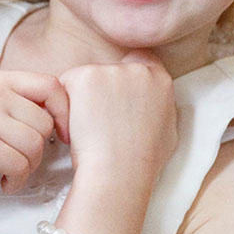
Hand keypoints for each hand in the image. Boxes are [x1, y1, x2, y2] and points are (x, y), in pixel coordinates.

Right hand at [0, 70, 69, 196]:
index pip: (50, 85)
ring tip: (10, 171)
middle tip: (21, 161)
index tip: (62, 134)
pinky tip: (3, 181)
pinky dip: (16, 179)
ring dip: (28, 166)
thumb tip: (57, 115)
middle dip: (41, 149)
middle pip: (45, 121)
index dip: (65, 111)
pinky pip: (20, 163)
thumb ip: (12, 103)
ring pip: (36, 144)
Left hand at [59, 50, 176, 181]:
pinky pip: (68, 84)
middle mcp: (136, 69)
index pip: (141, 61)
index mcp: (160, 81)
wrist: (118, 172)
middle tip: (101, 120)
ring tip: (92, 128)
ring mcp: (109, 70)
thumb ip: (160, 107)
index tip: (118, 93)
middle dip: (102, 90)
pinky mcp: (84, 76)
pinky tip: (77, 125)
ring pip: (88, 78)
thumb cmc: (141, 162)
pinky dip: (66, 103)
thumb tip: (153, 102)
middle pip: (111, 70)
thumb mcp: (168, 131)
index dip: (126, 77)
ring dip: (84, 98)